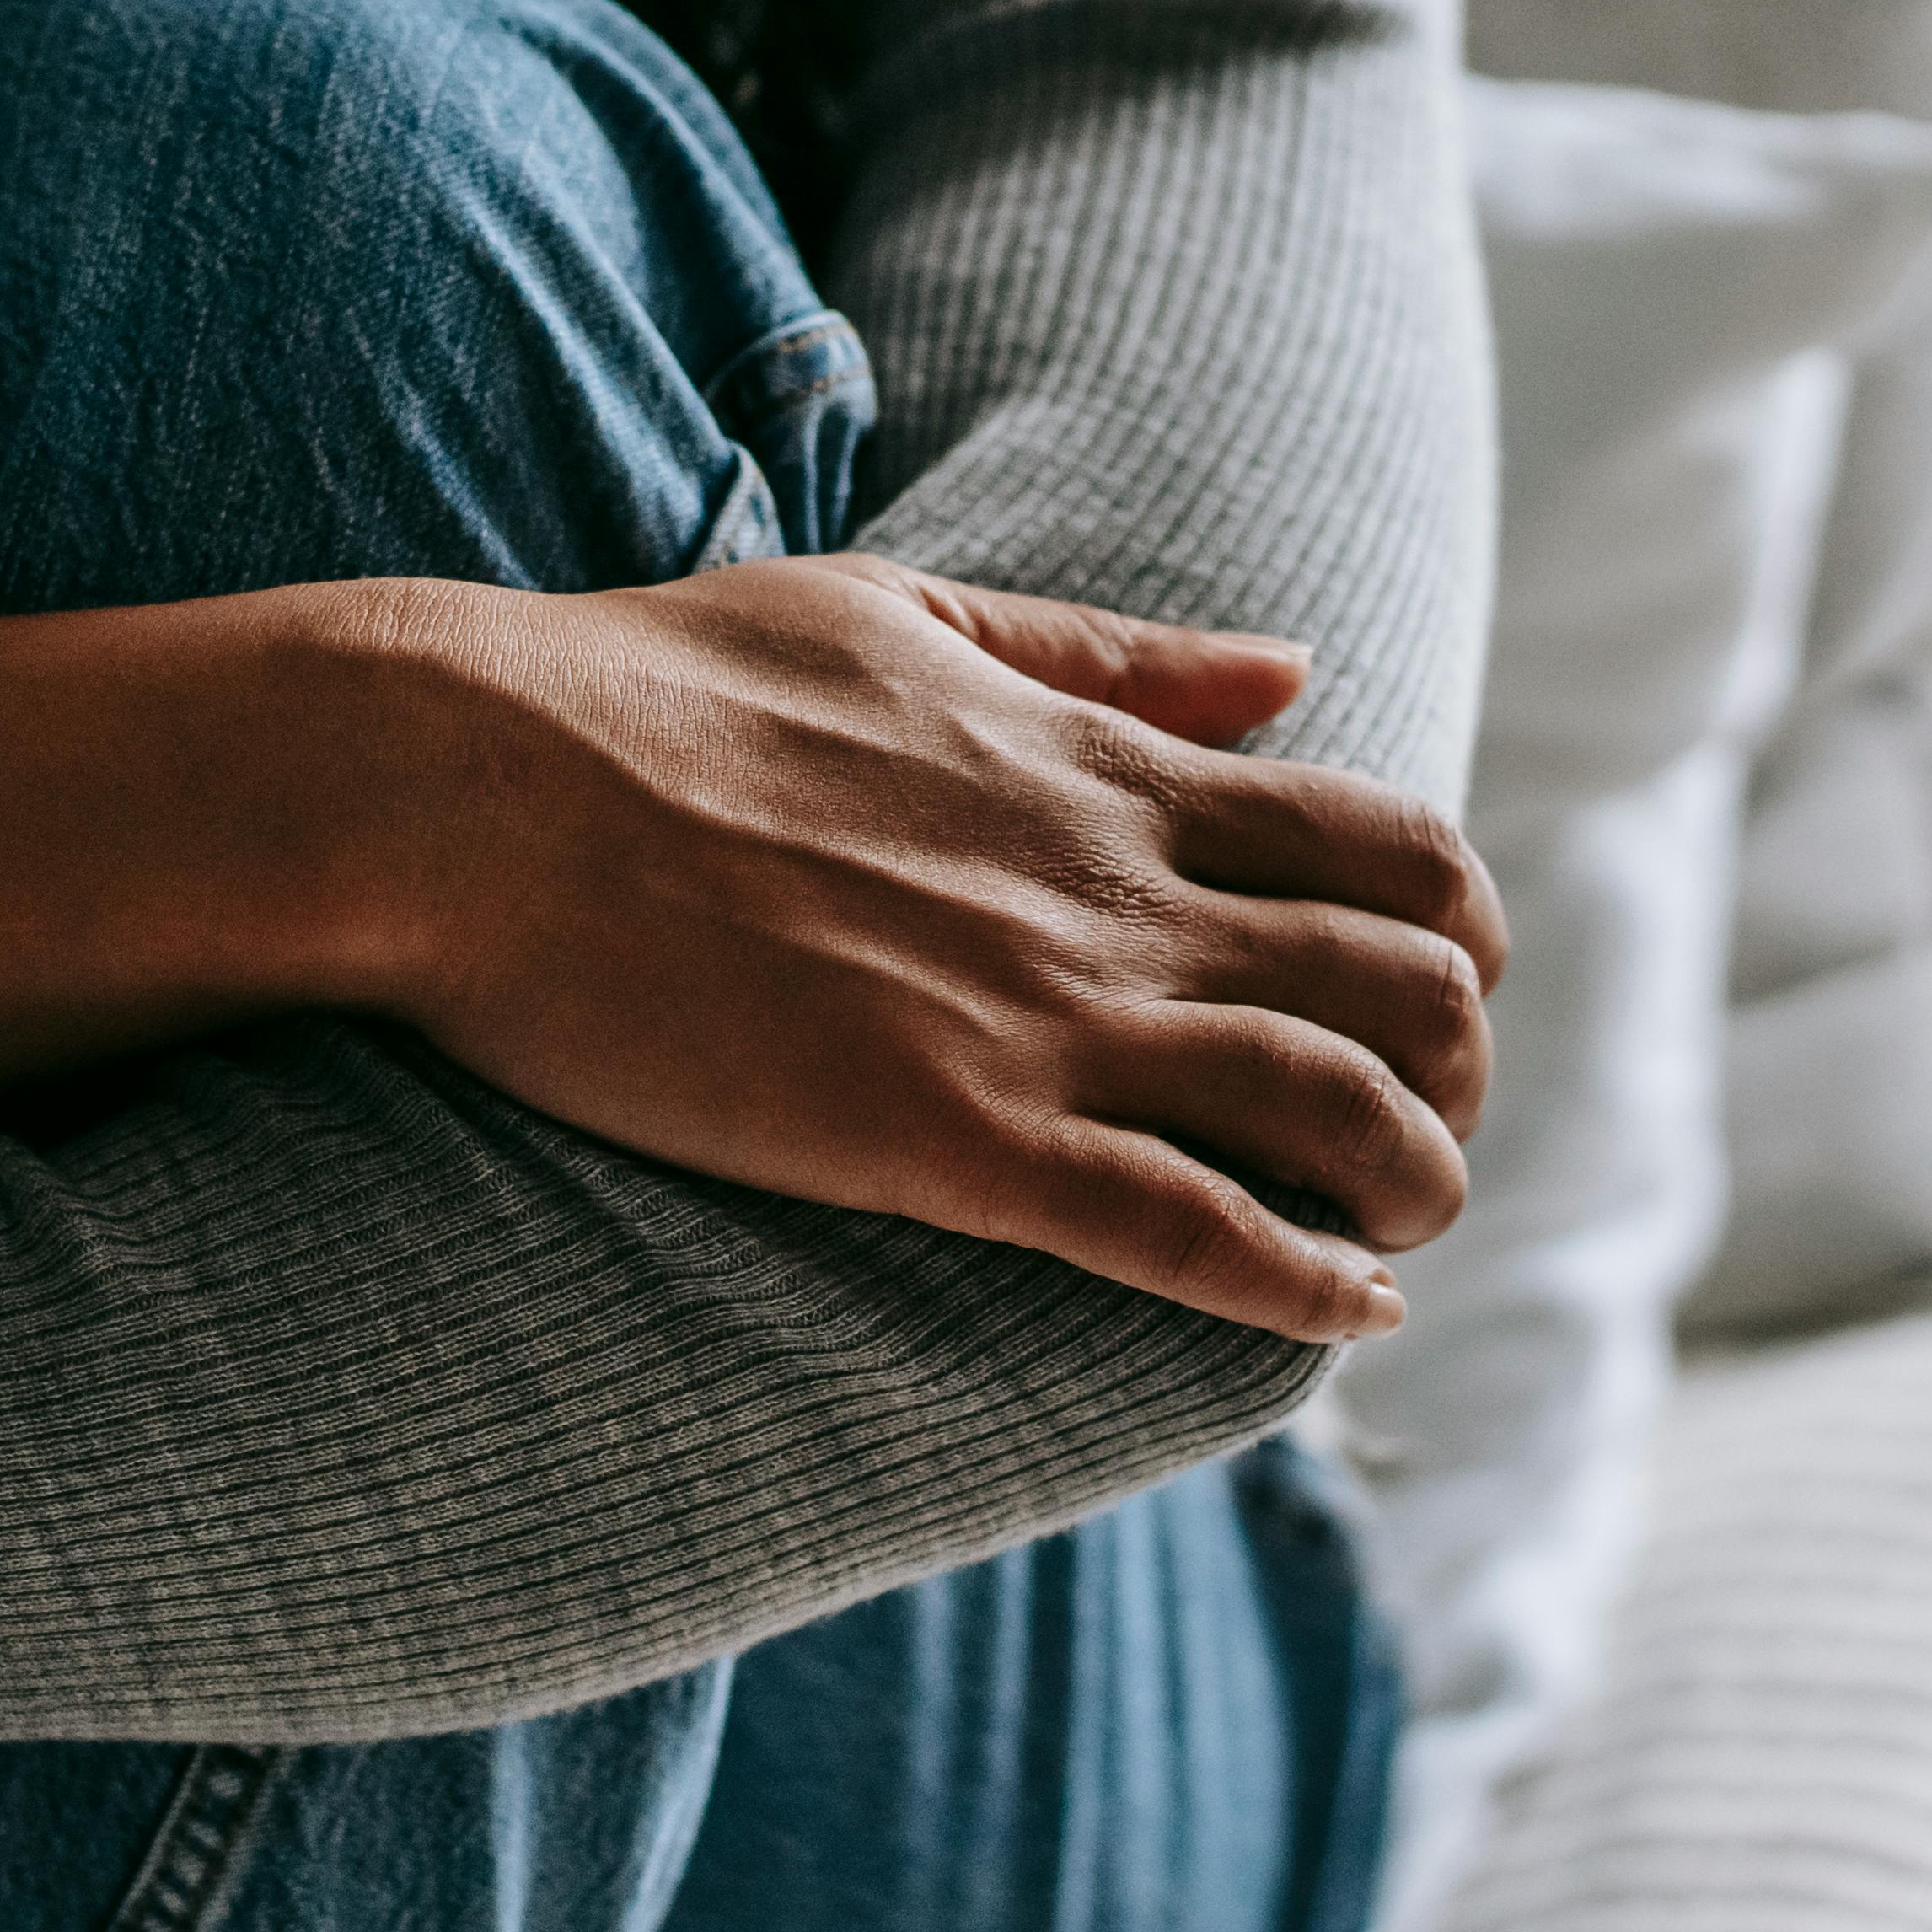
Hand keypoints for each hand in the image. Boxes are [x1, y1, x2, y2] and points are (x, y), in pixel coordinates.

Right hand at [0, 557, 1507, 1344]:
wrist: (472, 784)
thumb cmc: (651, 687)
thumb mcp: (907, 616)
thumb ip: (1109, 658)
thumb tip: (1291, 671)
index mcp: (1107, 771)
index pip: (1388, 846)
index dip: (1456, 936)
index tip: (1441, 995)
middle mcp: (1116, 891)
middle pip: (1408, 986)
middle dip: (1459, 1073)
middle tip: (1426, 1134)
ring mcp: (1043, 1018)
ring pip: (1337, 1111)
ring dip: (1413, 1186)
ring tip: (1404, 1238)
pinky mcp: (950, 1137)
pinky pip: (1187, 1228)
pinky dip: (1296, 1282)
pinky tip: (1345, 1315)